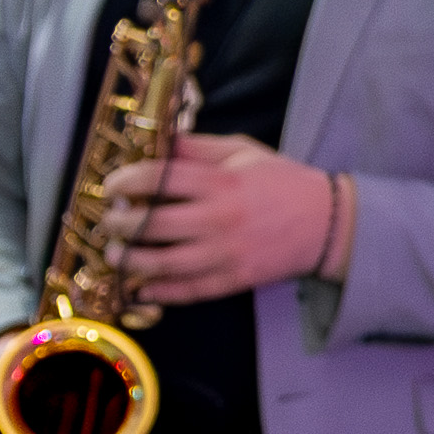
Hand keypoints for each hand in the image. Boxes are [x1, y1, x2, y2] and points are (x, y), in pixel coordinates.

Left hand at [100, 138, 341, 303]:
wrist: (325, 223)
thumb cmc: (280, 181)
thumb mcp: (241, 151)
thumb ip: (198, 148)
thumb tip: (158, 141)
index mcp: (220, 182)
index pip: (158, 179)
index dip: (125, 182)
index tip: (112, 186)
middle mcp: (218, 219)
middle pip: (153, 225)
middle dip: (121, 224)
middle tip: (108, 221)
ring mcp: (224, 254)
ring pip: (164, 263)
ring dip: (131, 261)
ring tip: (115, 253)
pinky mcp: (232, 280)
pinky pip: (187, 290)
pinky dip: (158, 291)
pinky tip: (138, 287)